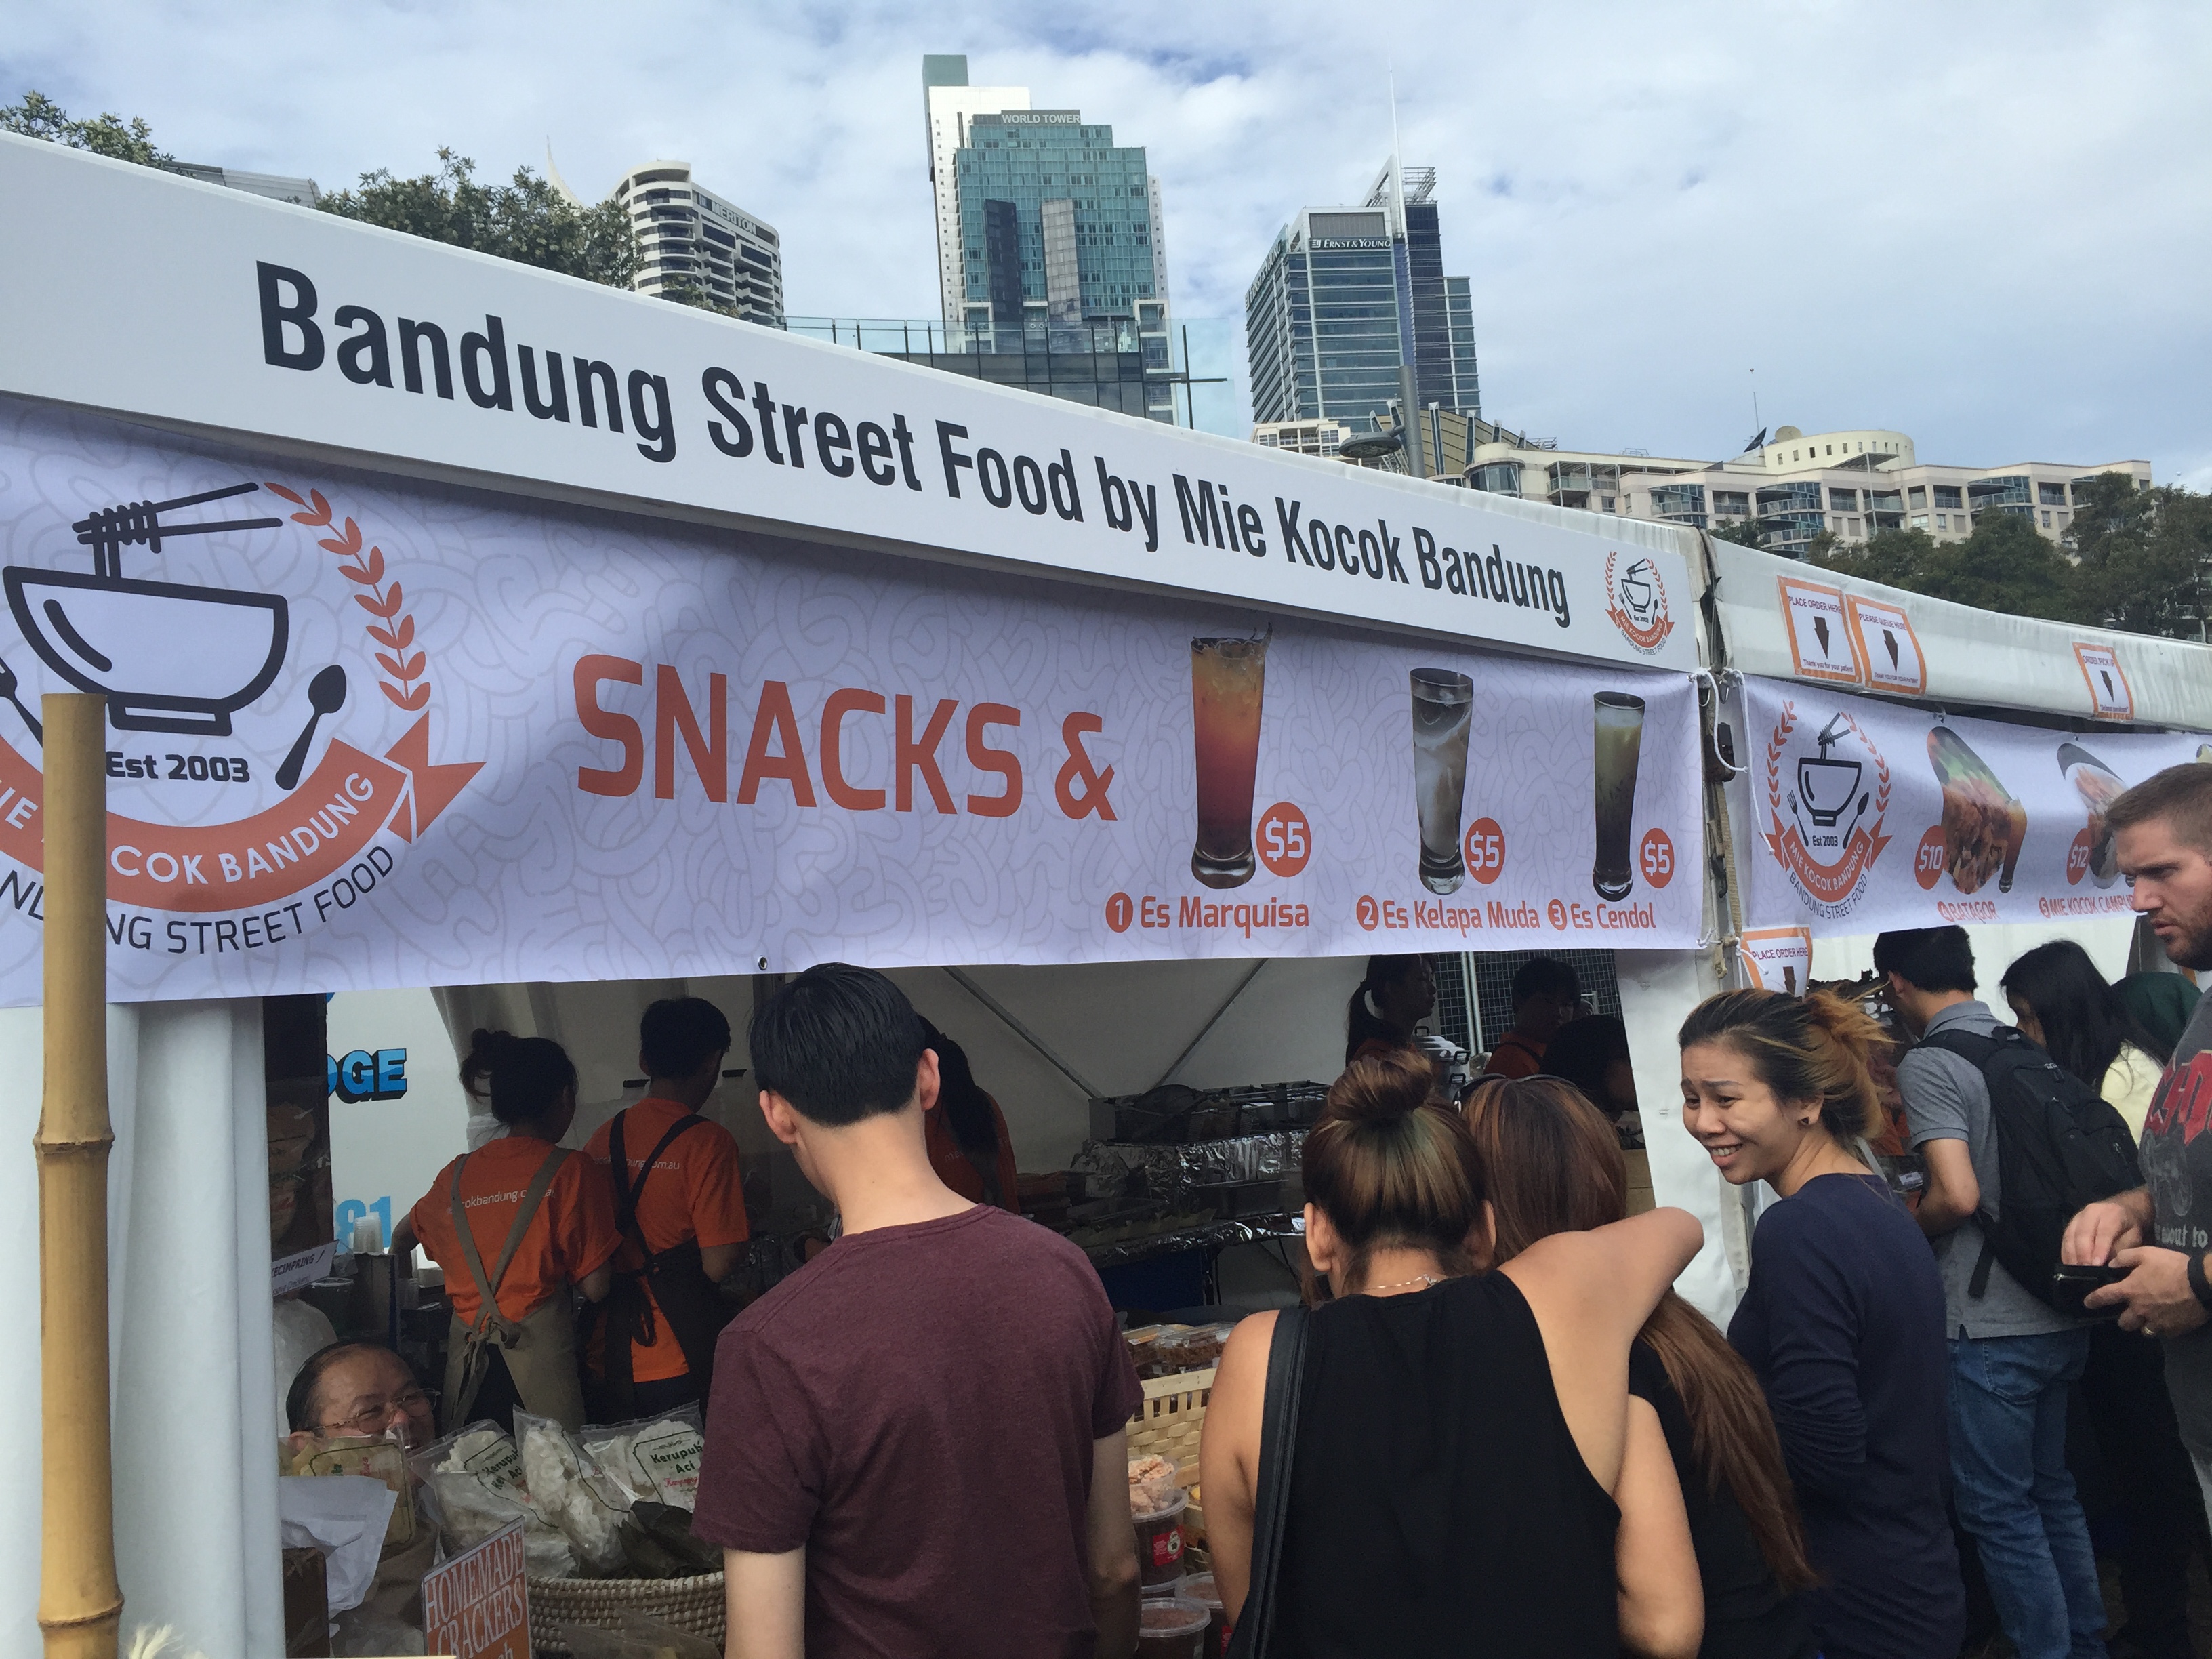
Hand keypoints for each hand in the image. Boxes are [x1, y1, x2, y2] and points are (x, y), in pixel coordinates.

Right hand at [2061, 1199, 2142, 1265]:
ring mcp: (2078, 1216)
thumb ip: (2120, 1249)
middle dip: (2083, 1253)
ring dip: (2072, 1254)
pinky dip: (2066, 1252)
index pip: (2103, 1231)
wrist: (2123, 1209)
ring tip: (2076, 1270)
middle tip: (2085, 1270)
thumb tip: (2107, 1264)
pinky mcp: (2071, 1223)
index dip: (2100, 1249)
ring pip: (2070, 1235)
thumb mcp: (2133, 1238)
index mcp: (2111, 1213)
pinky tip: (2069, 1264)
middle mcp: (2092, 1211)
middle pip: (2083, 1232)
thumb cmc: (2129, 1227)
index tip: (2097, 1265)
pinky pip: (2065, 1238)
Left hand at [2086, 1246, 2209, 1338]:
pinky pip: (2162, 1333)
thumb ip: (2126, 1257)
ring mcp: (2156, 1322)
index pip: (2104, 1297)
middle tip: (2129, 1311)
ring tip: (2147, 1317)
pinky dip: (2161, 1328)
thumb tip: (2112, 1263)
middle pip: (2123, 1322)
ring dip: (2141, 1325)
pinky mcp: (2173, 1330)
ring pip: (2142, 1330)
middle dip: (2123, 1318)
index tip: (2087, 1304)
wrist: (2202, 1283)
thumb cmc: (2173, 1266)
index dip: (2093, 1300)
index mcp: (2131, 1290)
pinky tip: (2165, 1320)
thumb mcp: (2147, 1253)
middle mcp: (2140, 1309)